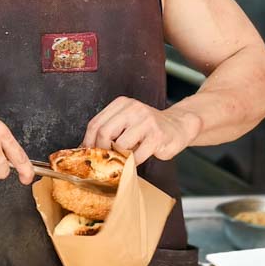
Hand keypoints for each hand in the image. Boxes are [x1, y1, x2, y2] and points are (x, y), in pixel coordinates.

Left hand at [82, 97, 200, 164]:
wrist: (177, 126)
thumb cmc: (147, 128)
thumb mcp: (126, 121)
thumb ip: (109, 130)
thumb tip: (87, 149)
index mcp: (122, 104)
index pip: (95, 123)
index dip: (88, 141)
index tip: (87, 153)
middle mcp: (133, 109)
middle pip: (104, 132)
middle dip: (100, 150)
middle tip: (103, 159)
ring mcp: (146, 121)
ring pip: (120, 145)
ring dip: (119, 156)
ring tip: (123, 158)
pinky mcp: (157, 136)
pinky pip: (137, 155)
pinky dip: (133, 162)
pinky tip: (137, 159)